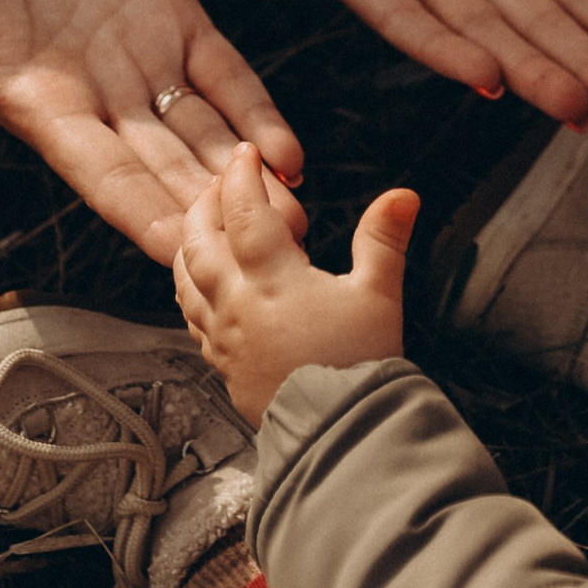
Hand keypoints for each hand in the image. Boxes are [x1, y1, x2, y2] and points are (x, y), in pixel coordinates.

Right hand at [0, 0, 306, 262]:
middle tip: (272, 252)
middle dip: (216, 212)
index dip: (144, 214)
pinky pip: (221, 71)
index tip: (183, 256)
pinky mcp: (165, 13)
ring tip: (294, 217)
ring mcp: (137, 58)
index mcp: (39, 109)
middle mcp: (97, 98)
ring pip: (204, 132)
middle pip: (167, 169)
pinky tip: (288, 153)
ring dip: (249, 176)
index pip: (102, 177)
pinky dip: (255, 109)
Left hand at [175, 141, 417, 423]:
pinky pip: (191, 315)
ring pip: (184, 277)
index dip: (242, 175)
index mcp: (273, 278)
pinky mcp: (222, 362)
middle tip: (218, 182)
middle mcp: (237, 302)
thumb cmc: (360, 364)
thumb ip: (384, 239)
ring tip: (200, 224)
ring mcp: (224, 334)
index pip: (245, 211)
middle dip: (204, 203)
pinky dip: (189, 286)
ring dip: (188, 242)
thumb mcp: (380, 295)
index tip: (245, 153)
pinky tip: (200, 283)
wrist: (338, 434)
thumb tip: (403, 194)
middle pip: (199, 238)